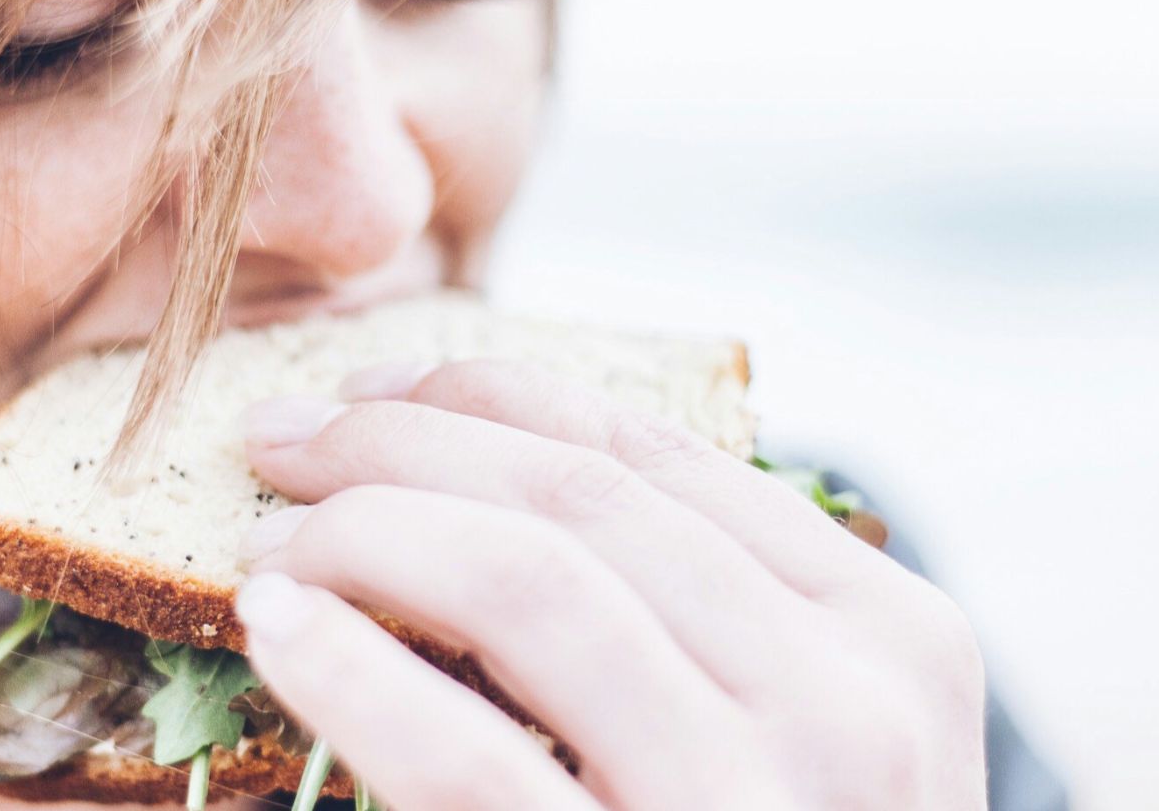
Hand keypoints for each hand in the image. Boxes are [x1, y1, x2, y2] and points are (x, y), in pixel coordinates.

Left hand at [232, 360, 986, 809]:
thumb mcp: (783, 731)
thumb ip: (688, 608)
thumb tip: (470, 461)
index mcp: (886, 635)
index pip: (651, 452)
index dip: (483, 395)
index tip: (367, 390)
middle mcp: (849, 708)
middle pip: (574, 501)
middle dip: (399, 443)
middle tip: (280, 444)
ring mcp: (755, 807)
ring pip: (526, 582)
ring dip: (365, 534)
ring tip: (272, 544)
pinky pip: (469, 760)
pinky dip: (352, 670)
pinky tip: (276, 628)